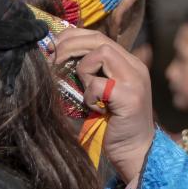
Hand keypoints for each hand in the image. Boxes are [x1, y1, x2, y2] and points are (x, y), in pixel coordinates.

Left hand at [52, 28, 154, 183]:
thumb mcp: (102, 93)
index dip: (72, 37)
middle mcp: (135, 67)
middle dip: (69, 45)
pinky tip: (94, 109)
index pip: (99, 36)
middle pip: (98, 39)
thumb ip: (92, 74)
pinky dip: (89, 96)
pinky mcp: (130, 97)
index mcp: (129, 63)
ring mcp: (135, 80)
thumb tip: (58, 57)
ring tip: (85, 91)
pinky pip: (99, 84)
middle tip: (51, 59)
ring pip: (101, 53)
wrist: (136, 152)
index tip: (52, 48)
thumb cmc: (114, 125)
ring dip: (83, 70)